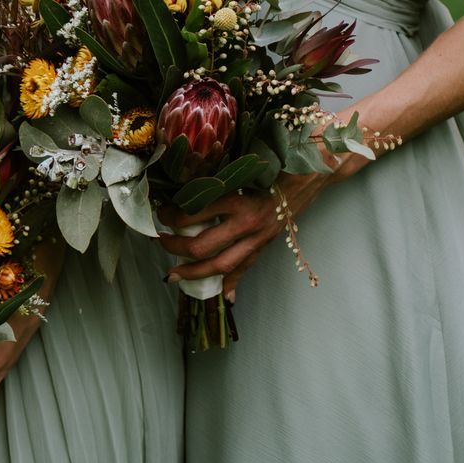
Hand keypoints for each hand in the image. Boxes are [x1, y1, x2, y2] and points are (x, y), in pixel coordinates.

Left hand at [159, 169, 334, 298]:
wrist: (305, 177)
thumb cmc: (268, 167)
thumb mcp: (237, 170)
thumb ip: (212, 181)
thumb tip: (181, 188)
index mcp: (236, 199)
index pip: (194, 213)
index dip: (172, 216)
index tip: (161, 212)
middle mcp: (246, 222)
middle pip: (203, 246)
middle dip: (175, 247)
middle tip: (159, 241)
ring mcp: (257, 238)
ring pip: (221, 265)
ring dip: (194, 272)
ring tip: (174, 274)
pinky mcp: (264, 246)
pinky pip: (245, 268)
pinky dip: (232, 282)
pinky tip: (222, 295)